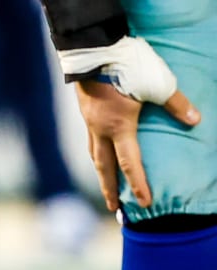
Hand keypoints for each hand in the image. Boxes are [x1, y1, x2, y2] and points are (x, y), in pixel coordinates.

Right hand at [60, 36, 200, 210]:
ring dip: (100, 171)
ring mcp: (90, 121)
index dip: (139, 186)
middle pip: (104, 167)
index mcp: (119, 128)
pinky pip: (90, 139)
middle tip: (113, 206)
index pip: (130, 164)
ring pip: (94, 154)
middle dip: (109, 189)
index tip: (144, 205)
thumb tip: (195, 121)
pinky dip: (96, 151)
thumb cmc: (127, 68)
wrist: (94, 52)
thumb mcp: (158, 85)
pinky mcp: (86, 111)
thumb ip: (176, 104)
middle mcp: (100, 130)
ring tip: (105, 183)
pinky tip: (100, 150)